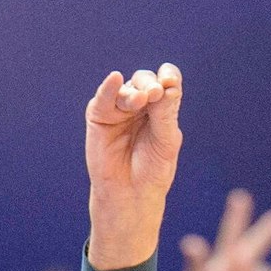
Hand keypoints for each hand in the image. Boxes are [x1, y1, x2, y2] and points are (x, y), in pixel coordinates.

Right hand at [84, 64, 183, 270]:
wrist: (130, 194)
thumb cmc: (152, 169)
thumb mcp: (166, 141)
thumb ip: (166, 113)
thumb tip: (168, 84)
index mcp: (161, 107)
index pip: (166, 82)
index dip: (168, 76)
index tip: (171, 82)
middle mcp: (140, 104)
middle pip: (146, 81)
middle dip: (150, 84)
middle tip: (156, 94)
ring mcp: (119, 108)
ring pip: (127, 88)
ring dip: (135, 91)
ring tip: (142, 100)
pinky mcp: (99, 115)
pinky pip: (103, 97)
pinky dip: (108, 87)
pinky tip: (115, 79)